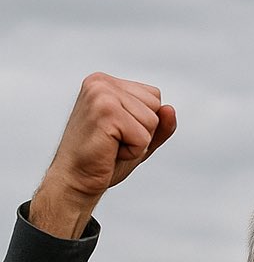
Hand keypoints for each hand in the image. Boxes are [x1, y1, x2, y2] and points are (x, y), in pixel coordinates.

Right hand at [30, 72, 176, 238]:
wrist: (75, 179)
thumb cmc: (105, 159)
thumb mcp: (140, 139)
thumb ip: (161, 125)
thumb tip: (170, 109)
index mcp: (106, 82)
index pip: (155, 97)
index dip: (145, 123)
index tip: (118, 132)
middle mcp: (101, 82)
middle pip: (156, 106)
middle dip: (143, 131)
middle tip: (113, 141)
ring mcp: (101, 93)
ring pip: (152, 121)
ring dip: (137, 142)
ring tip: (111, 145)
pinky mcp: (105, 111)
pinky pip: (143, 137)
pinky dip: (133, 151)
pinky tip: (110, 151)